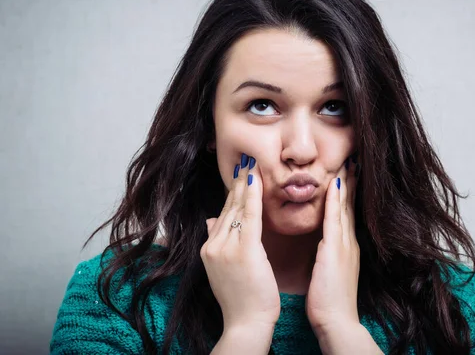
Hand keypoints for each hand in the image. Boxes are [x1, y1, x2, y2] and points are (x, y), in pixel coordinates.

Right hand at [200, 153, 280, 333]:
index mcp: (209, 248)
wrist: (245, 324)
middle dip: (238, 183)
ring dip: (245, 183)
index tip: (239, 175)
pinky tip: (257, 180)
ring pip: (238, 208)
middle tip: (246, 160)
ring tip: (251, 163)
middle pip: (229, 207)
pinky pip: (250, 217)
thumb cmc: (241, 299)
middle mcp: (213, 244)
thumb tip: (211, 220)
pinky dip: (253, 196)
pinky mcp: (243, 251)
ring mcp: (226, 247)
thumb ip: (217, 243)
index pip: (223, 213)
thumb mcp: (222, 268)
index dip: (232, 193)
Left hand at [306, 156, 360, 336]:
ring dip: (345, 184)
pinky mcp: (336, 252)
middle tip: (351, 160)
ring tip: (347, 163)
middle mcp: (348, 242)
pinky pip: (334, 221)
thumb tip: (324, 247)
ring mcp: (344, 246)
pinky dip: (334, 202)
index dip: (346, 193)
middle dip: (350, 182)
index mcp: (345, 247)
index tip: (345, 174)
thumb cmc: (329, 302)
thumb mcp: (329, 273)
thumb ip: (328, 257)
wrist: (337, 322)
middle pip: (348, 205)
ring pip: (344, 207)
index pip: (344, 213)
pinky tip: (334, 185)